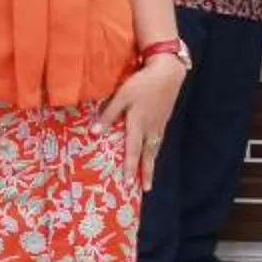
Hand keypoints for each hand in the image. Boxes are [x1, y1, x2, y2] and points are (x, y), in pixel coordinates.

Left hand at [96, 57, 186, 189]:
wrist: (168, 72)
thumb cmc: (141, 83)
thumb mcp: (122, 96)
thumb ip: (108, 115)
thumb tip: (94, 133)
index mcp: (138, 124)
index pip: (132, 151)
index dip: (130, 168)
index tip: (128, 184)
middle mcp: (150, 128)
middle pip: (148, 155)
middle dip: (146, 173)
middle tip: (146, 189)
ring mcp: (159, 124)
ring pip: (155, 148)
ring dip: (152, 163)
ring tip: (149, 176)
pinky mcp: (164, 118)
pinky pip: (159, 140)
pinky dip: (155, 150)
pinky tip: (153, 152)